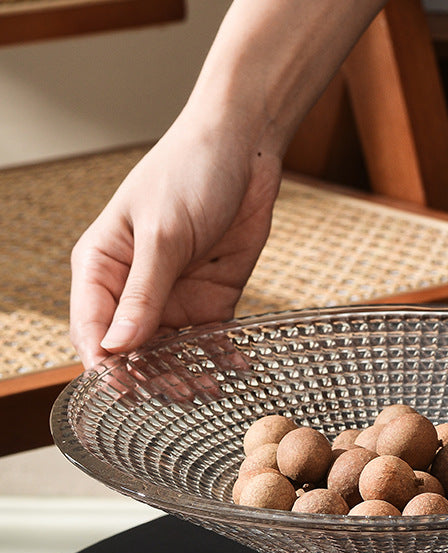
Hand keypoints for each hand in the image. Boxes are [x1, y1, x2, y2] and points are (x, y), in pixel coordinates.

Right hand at [70, 118, 280, 367]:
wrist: (242, 151)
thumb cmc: (188, 174)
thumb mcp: (163, 234)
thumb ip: (144, 293)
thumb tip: (119, 349)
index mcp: (102, 267)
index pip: (93, 329)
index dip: (106, 365)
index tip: (124, 391)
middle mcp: (134, 290)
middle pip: (134, 349)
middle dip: (151, 376)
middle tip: (177, 394)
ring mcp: (174, 297)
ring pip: (173, 351)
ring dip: (187, 373)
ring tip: (208, 390)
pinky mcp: (211, 299)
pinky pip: (213, 340)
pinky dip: (223, 357)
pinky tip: (237, 370)